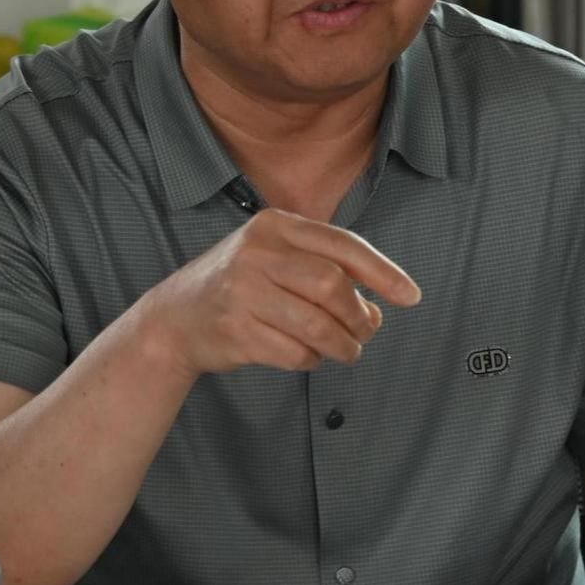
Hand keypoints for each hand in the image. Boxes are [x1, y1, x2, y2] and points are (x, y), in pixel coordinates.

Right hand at [132, 208, 420, 378]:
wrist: (174, 318)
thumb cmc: (240, 285)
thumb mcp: (274, 255)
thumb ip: (323, 268)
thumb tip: (377, 306)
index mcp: (274, 225)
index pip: (342, 245)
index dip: (383, 272)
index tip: (410, 296)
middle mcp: (256, 253)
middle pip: (332, 285)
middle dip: (359, 315)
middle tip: (366, 331)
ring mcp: (242, 292)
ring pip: (317, 324)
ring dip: (343, 345)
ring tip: (346, 350)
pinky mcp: (235, 331)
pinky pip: (295, 352)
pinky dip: (311, 359)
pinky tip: (307, 354)